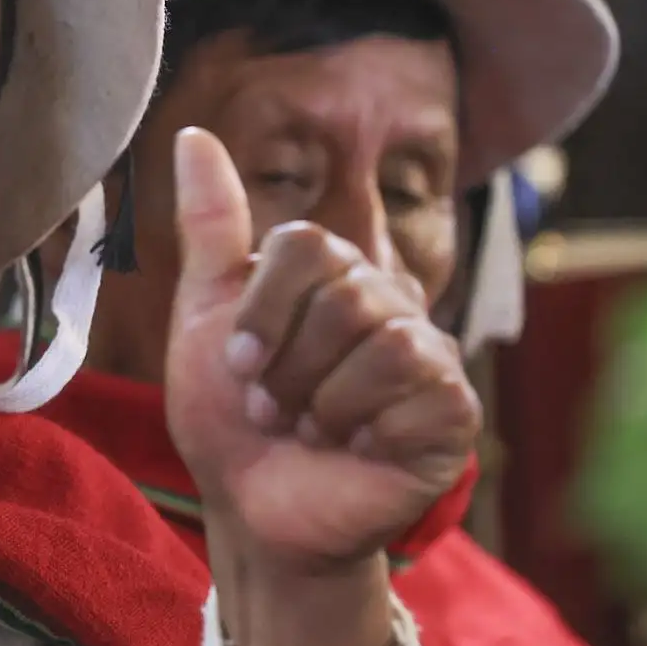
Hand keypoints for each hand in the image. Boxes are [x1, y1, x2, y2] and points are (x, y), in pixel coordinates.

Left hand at [164, 127, 478, 570]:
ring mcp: (429, 356)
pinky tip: (355, 448)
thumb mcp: (204, 315)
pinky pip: (415, 390)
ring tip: (309, 429)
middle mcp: (389, 303)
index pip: (307, 244)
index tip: (239, 362)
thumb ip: (209, 227)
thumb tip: (192, 136)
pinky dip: (363, 429)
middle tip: (274, 407)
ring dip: (320, 401)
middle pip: (343, 293)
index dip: (262, 309)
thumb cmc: (231, 418)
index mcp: (334, 276)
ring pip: (380, 341)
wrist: (255, 510)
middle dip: (286, 364)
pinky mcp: (454, 411)